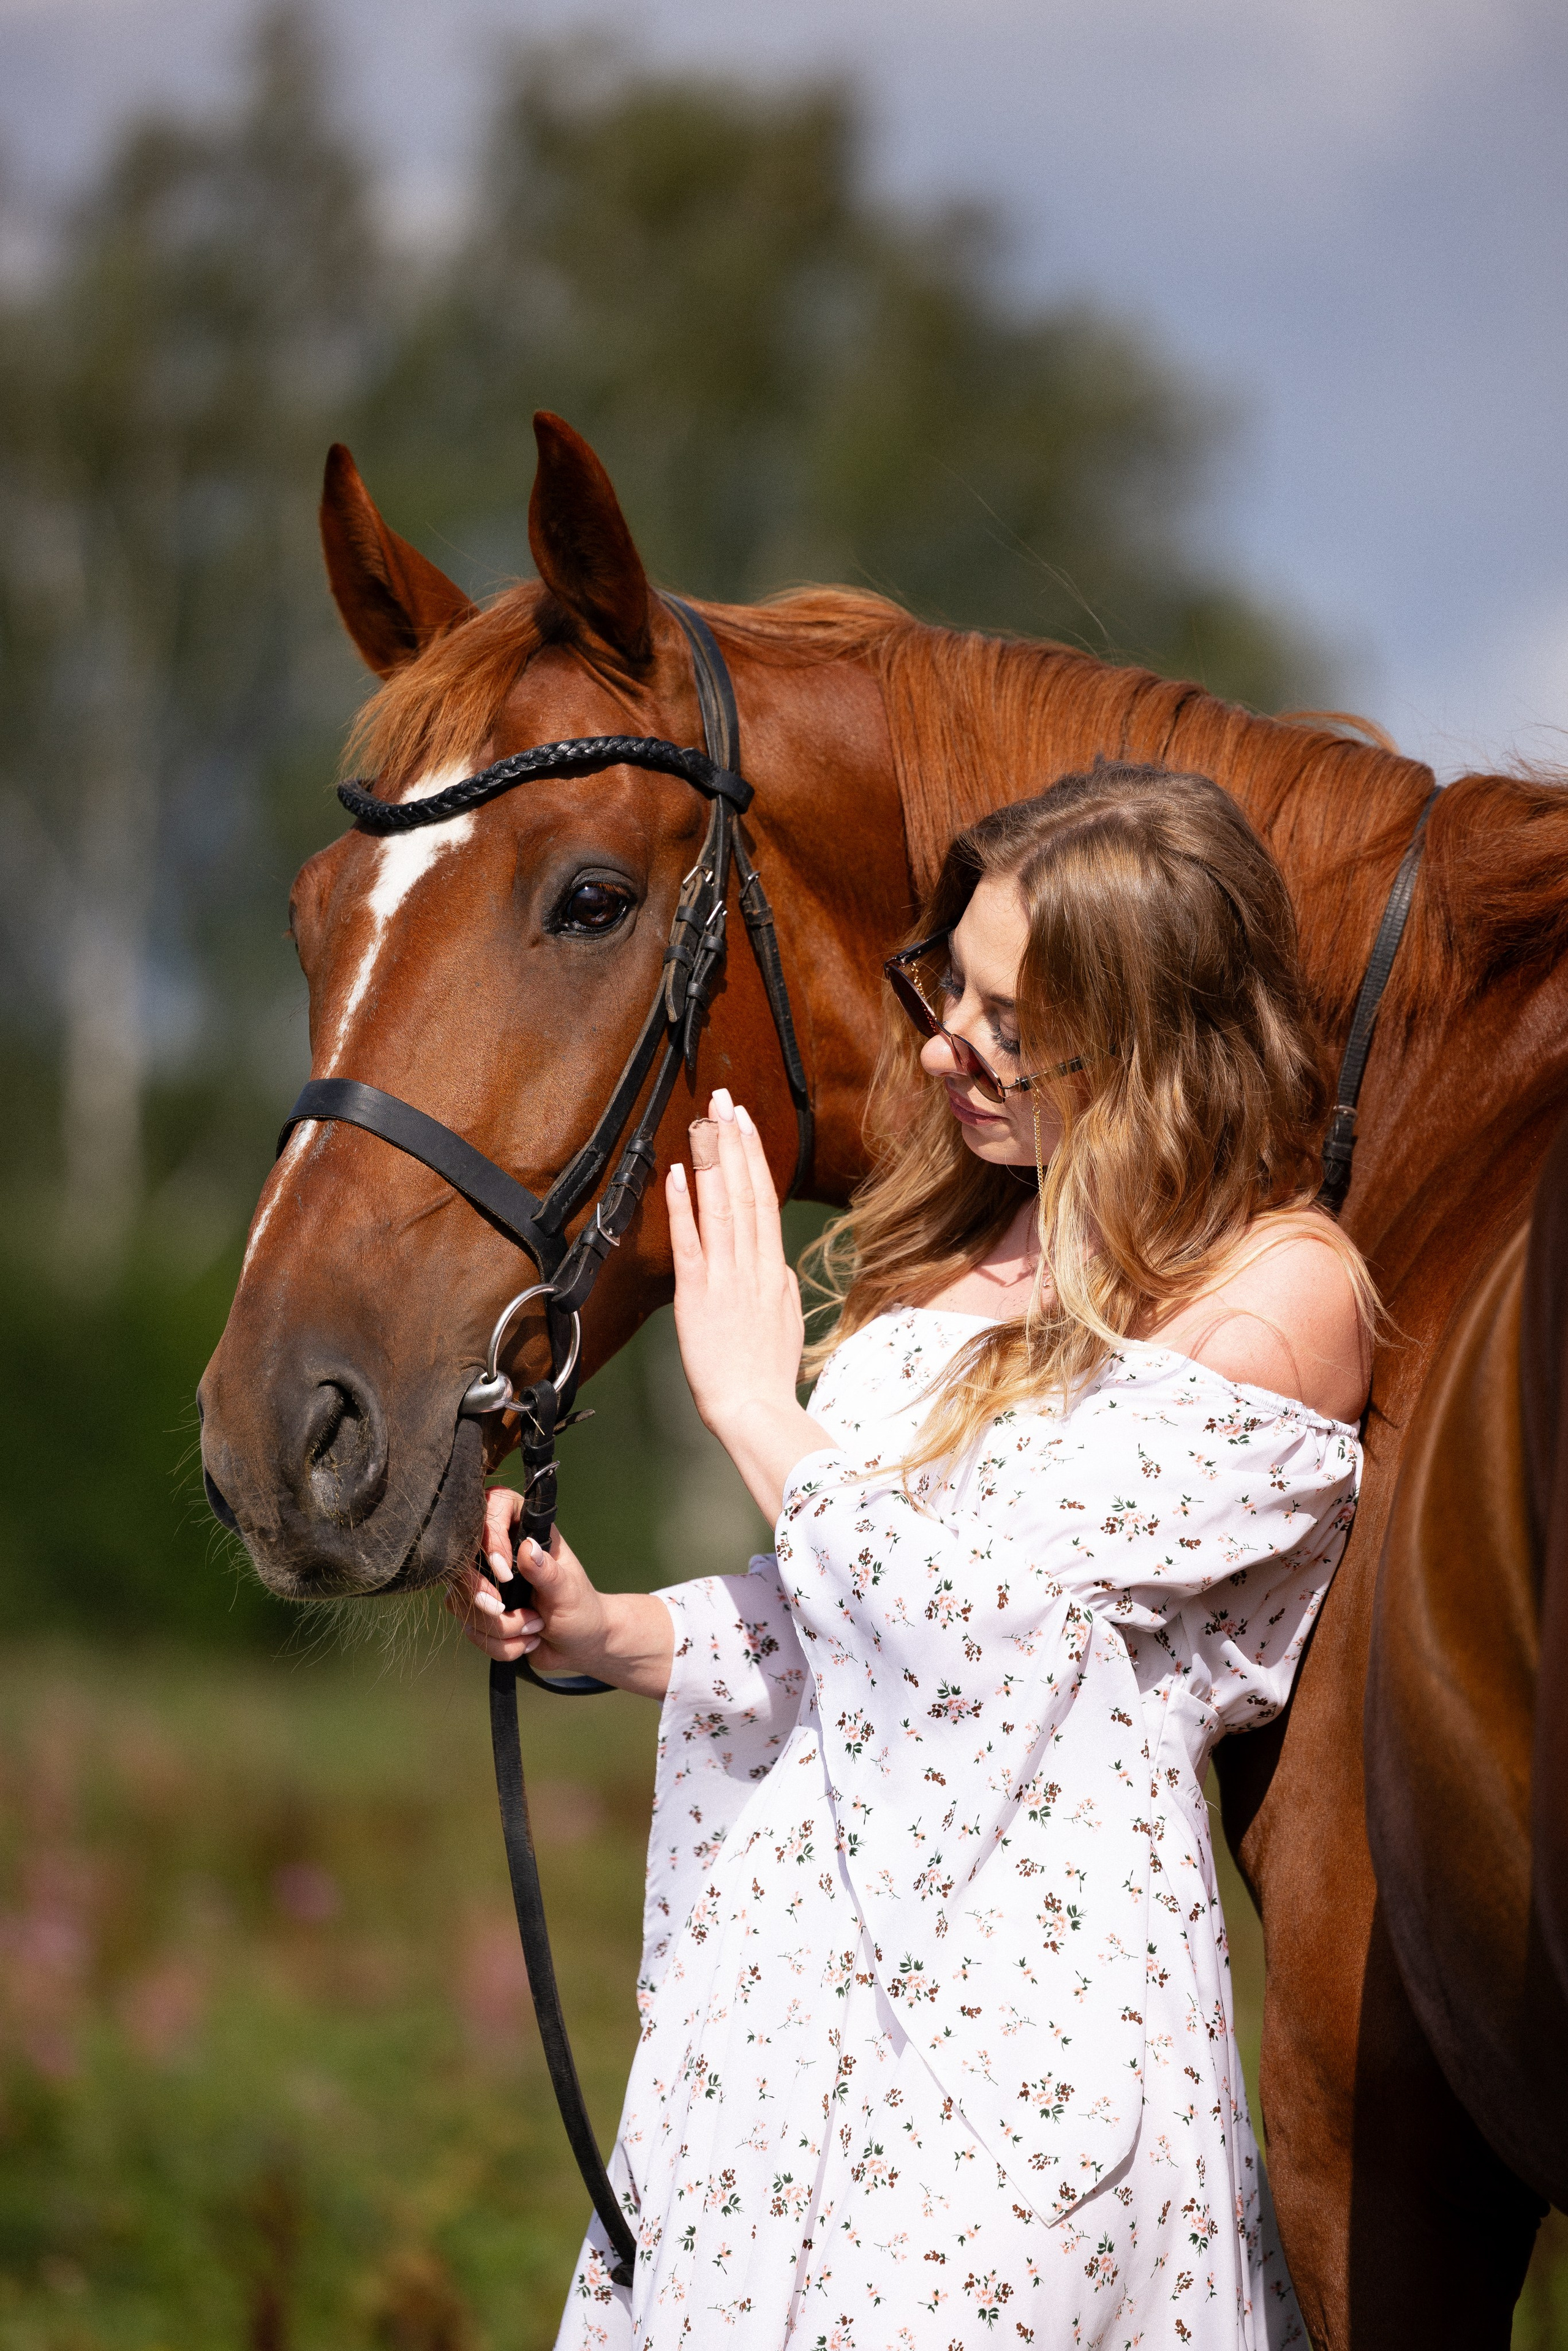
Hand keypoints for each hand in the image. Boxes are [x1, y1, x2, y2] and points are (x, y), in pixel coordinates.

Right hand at [445, 1487, 672, 1697]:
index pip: (492, 1506)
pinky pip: (469, 1627)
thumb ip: (548, 1572)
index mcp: (527, 1531)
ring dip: (499, 1626)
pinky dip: (498, 1644)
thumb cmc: (582, 1610)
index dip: (490, 1536)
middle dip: (482, 1595)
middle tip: (504, 1610)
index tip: (505, 1572)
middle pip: (464, 1560)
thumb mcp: (569, 1592)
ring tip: (534, 1627)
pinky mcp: (479, 1610)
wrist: (579, 1645)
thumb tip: (528, 1548)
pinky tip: (525, 1642)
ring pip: (462, 1599)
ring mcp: (486, 1581)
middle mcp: (502, 1550)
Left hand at [665, 1088, 835, 1518]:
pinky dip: (684, 1206)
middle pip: (744, 1192)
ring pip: (721, 1207)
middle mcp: (753, 1265)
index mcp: (773, 1269)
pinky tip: (680, 1173)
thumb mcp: (788, 1320)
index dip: (754, 1158)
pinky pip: (691, 1242)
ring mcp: (726, 1277)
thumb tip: (778, 1262)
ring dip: (714, 1160)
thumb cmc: (767, 1372)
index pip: (763, 1200)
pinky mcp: (698, 1295)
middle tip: (725, 1101)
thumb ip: (781, 1285)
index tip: (745, 1123)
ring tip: (707, 1121)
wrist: (754, 1409)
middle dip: (735, 1142)